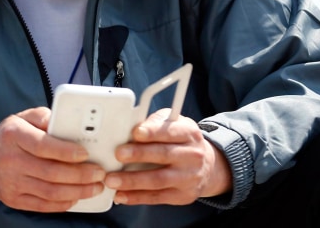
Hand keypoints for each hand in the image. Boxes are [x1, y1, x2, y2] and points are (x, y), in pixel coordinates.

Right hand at [0, 107, 105, 211]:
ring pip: (49, 192)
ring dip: (77, 191)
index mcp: (14, 136)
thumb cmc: (11, 135)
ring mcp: (11, 183)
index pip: (42, 146)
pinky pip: (42, 205)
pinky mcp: (14, 200)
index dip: (65, 151)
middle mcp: (11, 161)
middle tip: (99, 173)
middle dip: (79, 175)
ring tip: (95, 187)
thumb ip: (45, 117)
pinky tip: (76, 197)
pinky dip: (63, 203)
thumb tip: (66, 122)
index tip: (85, 153)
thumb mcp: (24, 117)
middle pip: (50, 172)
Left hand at [104, 108, 231, 205]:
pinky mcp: (182, 196)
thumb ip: (156, 122)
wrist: (207, 166)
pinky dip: (136, 197)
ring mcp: (188, 178)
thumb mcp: (175, 124)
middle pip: (164, 155)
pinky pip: (157, 197)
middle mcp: (192, 155)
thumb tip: (133, 126)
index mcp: (189, 133)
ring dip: (133, 181)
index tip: (136, 132)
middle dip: (139, 154)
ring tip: (112, 180)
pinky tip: (121, 195)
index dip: (153, 132)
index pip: (171, 131)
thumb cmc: (181, 141)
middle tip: (118, 154)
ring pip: (158, 180)